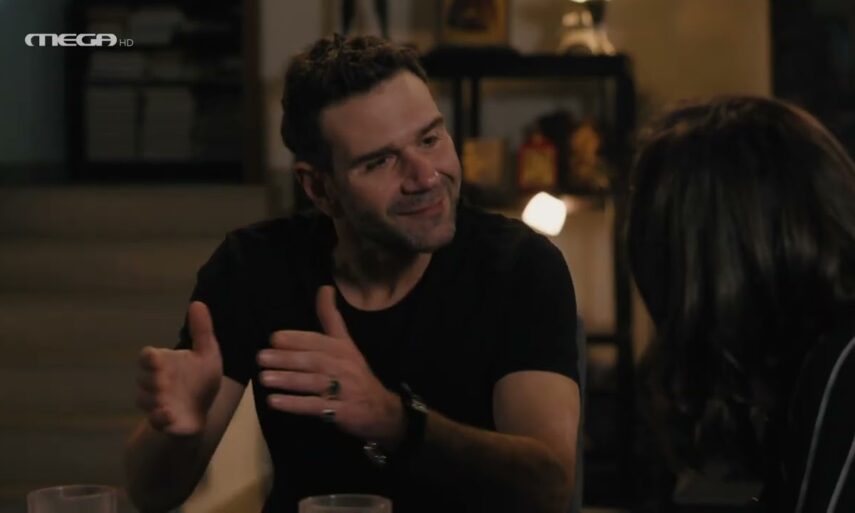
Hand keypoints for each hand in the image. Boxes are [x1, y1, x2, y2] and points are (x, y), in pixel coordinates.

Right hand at [135, 301, 222, 435]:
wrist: (202, 410)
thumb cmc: (201, 378)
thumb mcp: (207, 353)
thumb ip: (201, 330)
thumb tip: (197, 302)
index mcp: (163, 363)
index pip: (146, 356)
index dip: (149, 358)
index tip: (157, 359)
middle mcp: (155, 382)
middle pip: (143, 379)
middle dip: (152, 380)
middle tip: (164, 380)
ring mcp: (156, 402)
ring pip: (144, 400)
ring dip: (154, 398)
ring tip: (168, 400)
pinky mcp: (163, 421)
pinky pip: (154, 421)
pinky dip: (159, 418)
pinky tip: (169, 414)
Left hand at [258, 286, 403, 445]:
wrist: (380, 408)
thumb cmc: (355, 373)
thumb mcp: (346, 344)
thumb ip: (331, 318)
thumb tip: (324, 288)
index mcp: (343, 349)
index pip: (319, 341)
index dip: (297, 339)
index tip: (274, 338)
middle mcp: (344, 366)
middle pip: (314, 361)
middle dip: (287, 359)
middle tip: (261, 358)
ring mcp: (344, 389)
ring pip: (313, 383)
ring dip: (288, 380)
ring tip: (264, 378)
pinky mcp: (342, 411)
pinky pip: (315, 406)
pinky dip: (294, 404)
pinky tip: (275, 402)